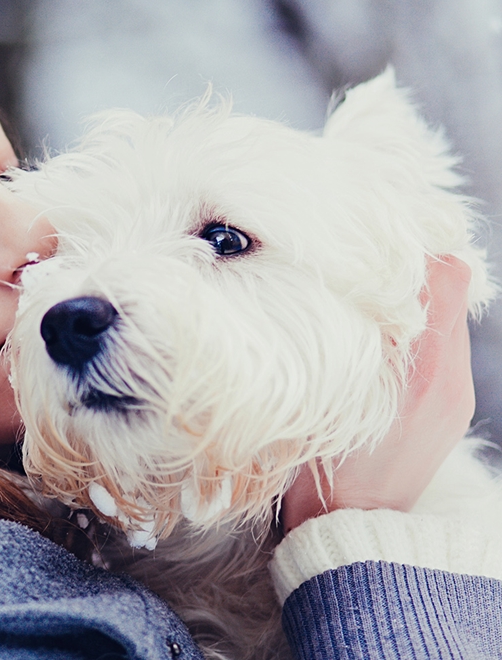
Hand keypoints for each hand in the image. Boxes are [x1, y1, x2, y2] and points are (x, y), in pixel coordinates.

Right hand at [280, 255, 474, 532]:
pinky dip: (415, 336)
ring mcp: (454, 396)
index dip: (407, 254)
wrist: (348, 527)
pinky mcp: (449, 410)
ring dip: (411, 306)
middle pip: (449, 291)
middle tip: (360, 272)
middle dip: (408, 275)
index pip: (446, 275)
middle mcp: (451, 377)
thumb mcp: (333, 390)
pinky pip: (442, 350)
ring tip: (366, 310)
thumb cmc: (325, 466)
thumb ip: (360, 332)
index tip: (367, 251)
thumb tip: (365, 279)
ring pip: (445, 319)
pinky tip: (379, 347)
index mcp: (426, 368)